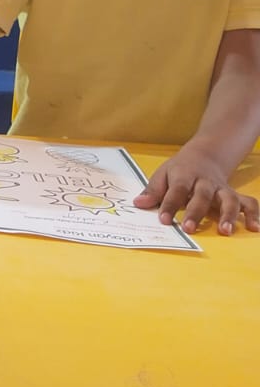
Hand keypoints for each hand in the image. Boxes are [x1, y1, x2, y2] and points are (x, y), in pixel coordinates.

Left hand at [134, 142, 259, 234]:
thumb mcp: (163, 174)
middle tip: (190, 229)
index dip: (170, 205)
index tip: (164, 220)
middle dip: (196, 212)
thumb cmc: (180, 169)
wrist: (205, 155)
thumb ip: (153, 190)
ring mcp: (221, 189)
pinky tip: (255, 228)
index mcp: (184, 175)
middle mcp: (205, 182)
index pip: (176, 190)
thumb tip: (138, 204)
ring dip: (228, 215)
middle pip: (202, 195)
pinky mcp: (234, 194)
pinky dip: (254, 214)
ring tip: (225, 231)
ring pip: (228, 199)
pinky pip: (248, 203)